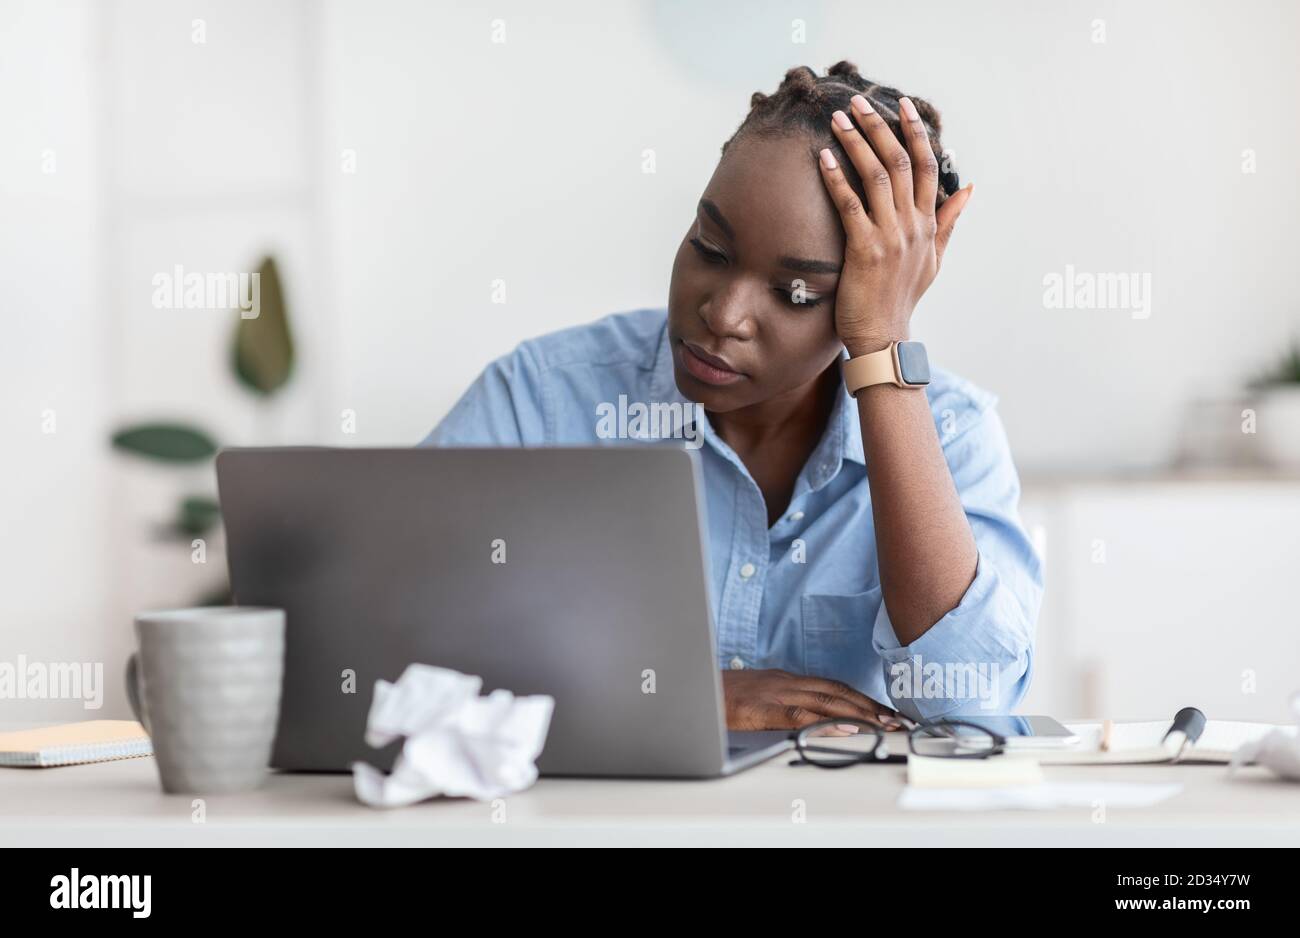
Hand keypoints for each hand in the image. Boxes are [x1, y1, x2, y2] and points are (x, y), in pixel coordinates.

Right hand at [722, 668, 903, 730]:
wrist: (690, 687)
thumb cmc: (722, 696)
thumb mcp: (758, 695)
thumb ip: (784, 702)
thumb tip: (811, 718)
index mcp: (786, 679)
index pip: (834, 686)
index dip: (863, 698)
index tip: (887, 712)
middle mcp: (786, 682)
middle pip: (838, 691)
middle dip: (871, 706)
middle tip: (898, 721)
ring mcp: (775, 693)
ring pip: (826, 701)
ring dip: (859, 713)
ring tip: (884, 726)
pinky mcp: (762, 707)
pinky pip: (799, 713)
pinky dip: (825, 721)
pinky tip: (845, 728)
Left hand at [818, 95, 973, 355]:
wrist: (884, 337)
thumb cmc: (902, 299)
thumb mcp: (934, 259)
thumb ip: (948, 221)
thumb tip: (970, 189)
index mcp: (928, 224)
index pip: (929, 166)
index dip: (916, 133)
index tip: (903, 106)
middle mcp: (913, 225)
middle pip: (902, 162)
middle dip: (880, 127)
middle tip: (859, 102)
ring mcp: (890, 236)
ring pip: (877, 176)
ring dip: (857, 143)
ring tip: (838, 120)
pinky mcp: (865, 250)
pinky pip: (850, 205)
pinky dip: (837, 179)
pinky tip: (823, 158)